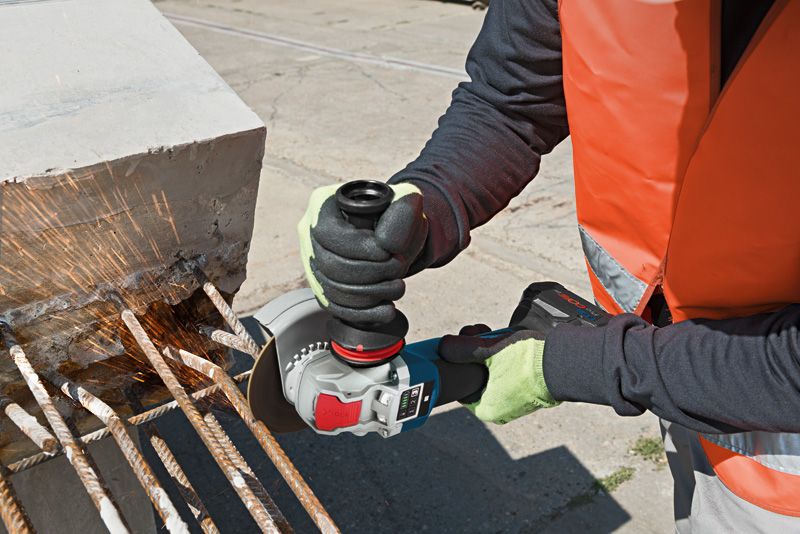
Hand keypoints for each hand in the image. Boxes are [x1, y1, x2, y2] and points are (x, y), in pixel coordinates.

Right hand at [297, 182, 426, 323]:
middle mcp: (309, 232)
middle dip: (371, 272)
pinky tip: (387, 308)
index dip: (360, 248)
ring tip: (398, 286)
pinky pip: (335, 306)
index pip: (328, 233)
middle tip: (398, 268)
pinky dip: (364, 313)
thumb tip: (387, 246)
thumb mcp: (406, 200)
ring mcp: (313, 261)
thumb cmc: (396, 211)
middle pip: (330, 264)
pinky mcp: (321, 285)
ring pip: (332, 289)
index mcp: (322, 203)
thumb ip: (402, 213)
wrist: (394, 230)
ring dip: (371, 294)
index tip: (388, 252)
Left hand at [438, 324, 559, 423]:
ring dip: (488, 348)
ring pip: (490, 368)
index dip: (456, 360)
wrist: (566, 363)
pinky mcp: (527, 388)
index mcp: (486, 408)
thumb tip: (443, 346)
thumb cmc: (526, 363)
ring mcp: (514, 399)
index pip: (460, 384)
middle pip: (474, 373)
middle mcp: (499, 407)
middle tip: (478, 332)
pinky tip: (505, 339)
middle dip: (473, 350)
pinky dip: (503, 354)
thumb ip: (461, 350)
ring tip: (492, 333)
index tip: (461, 343)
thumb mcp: (487, 352)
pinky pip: (506, 369)